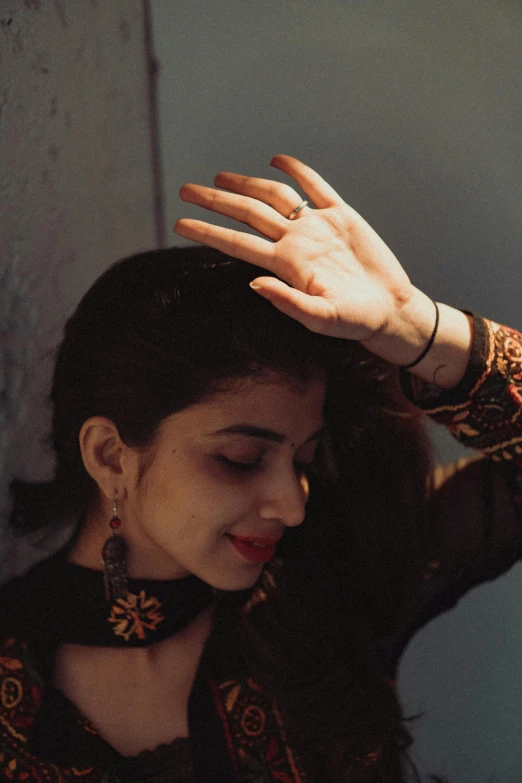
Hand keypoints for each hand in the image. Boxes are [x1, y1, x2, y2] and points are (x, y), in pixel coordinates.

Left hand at [174, 155, 470, 382]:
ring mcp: (317, 227)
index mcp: (286, 264)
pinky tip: (277, 160)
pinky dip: (297, 171)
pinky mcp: (342, 217)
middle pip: (248, 214)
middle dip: (216, 201)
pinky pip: (316, 187)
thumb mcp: (322, 319)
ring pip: (275, 197)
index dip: (208, 231)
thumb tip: (255, 284)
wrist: (389, 310)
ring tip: (220, 177)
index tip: (178, 223)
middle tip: (184, 189)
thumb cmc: (354, 321)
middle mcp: (295, 242)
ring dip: (247, 184)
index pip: (238, 243)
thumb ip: (289, 303)